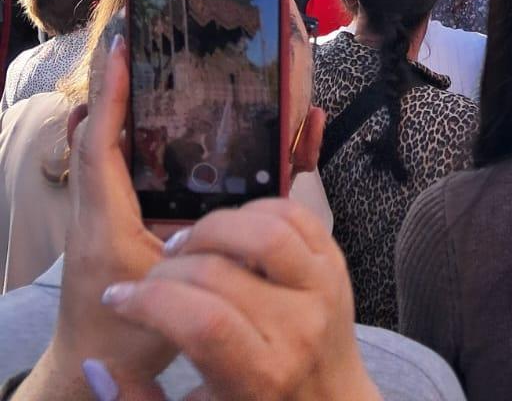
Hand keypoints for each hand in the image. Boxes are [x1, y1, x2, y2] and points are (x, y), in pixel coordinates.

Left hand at [21, 37, 173, 398]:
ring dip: (122, 104)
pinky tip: (144, 115)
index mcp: (106, 225)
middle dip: (116, 83)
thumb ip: (209, 255)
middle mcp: (97, 210)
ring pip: (104, 147)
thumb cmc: (132, 340)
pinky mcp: (109, 221)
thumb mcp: (175, 300)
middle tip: (142, 34)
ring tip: (147, 57)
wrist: (90, 373)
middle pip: (98, 133)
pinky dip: (124, 135)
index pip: (100, 146)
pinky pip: (112, 166)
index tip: (123, 46)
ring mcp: (99, 214)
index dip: (111, 94)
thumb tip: (255, 205)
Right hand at [102, 199, 381, 400]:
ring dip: (212, 228)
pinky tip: (227, 231)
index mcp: (262, 379)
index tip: (117, 298)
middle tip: (147, 281)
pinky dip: (254, 210)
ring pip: (264, 231)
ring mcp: (324, 288)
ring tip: (185, 247)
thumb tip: (98, 363)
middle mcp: (299, 329)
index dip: (150, 302)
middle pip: (221, 274)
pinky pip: (294, 216)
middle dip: (167, 270)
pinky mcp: (336, 262)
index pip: (203, 324)